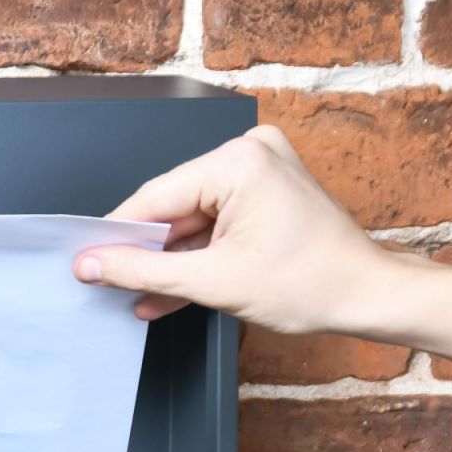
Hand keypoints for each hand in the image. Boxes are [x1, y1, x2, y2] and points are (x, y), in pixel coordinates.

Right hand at [75, 125, 400, 333]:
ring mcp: (259, 171)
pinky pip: (213, 225)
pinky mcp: (264, 194)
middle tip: (106, 282)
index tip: (84, 258)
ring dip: (167, 262)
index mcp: (239, 161)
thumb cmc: (313, 284)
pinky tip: (165, 291)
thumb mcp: (212, 282)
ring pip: (190, 221)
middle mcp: (249, 154)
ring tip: (137, 295)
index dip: (116, 234)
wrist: (367, 298)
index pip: (156, 197)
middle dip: (144, 252)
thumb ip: (142, 271)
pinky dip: (194, 257)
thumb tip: (92, 264)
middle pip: (172, 207)